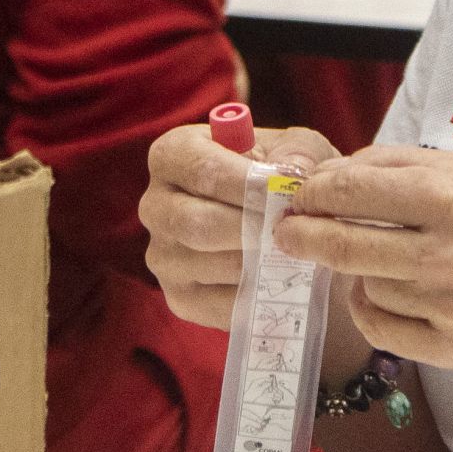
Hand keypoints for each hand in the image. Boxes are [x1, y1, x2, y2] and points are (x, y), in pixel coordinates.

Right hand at [140, 120, 339, 329]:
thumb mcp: (295, 148)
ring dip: (260, 261)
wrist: (278, 227)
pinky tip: (279, 277)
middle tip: (291, 228)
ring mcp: (163, 256)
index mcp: (172, 155)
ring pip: (215, 264)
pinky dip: (259, 294)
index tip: (284, 192)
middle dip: (253, 228)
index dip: (247, 183)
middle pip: (200, 223)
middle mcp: (155, 205)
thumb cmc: (280, 177)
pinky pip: (223, 303)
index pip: (203, 170)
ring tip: (293, 251)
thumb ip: (297, 151)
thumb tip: (293, 172)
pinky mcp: (181, 298)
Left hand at [276, 145, 452, 375]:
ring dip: (356, 268)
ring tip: (374, 257)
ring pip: (363, 283)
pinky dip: (373, 308)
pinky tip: (384, 292)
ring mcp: (451, 306)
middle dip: (301, 234)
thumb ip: (406, 168)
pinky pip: (385, 328)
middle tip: (287, 231)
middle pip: (340, 243)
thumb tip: (338, 172)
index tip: (296, 193)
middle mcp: (447, 251)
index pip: (350, 190)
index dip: (312, 192)